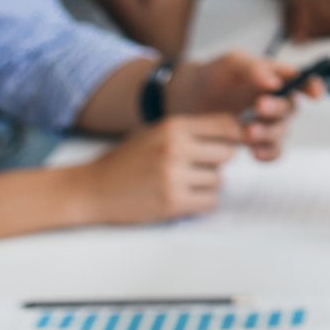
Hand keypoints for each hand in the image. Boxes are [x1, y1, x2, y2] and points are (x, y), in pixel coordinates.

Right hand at [77, 115, 237, 224]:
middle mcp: (175, 149)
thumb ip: (191, 131)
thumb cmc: (128, 160)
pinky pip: (210, 202)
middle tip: (201, 167)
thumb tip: (234, 132)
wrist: (94, 189)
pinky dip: (203, 202)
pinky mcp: (172, 203)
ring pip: (220, 180)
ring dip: (209, 184)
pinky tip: (186, 197)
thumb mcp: (157, 132)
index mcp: (173, 126)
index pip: (225, 125)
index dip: (235, 135)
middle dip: (218, 162)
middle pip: (227, 154)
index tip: (234, 143)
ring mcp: (173, 177)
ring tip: (186, 183)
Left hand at [169, 50, 313, 160]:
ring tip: (248, 133)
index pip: (300, 81)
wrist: (183, 103)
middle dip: (277, 109)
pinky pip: (273, 152)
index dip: (312, 86)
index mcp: (273, 76)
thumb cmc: (209, 76)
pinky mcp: (256, 143)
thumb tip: (275, 81)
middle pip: (290, 108)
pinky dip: (267, 154)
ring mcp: (265, 123)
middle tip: (259, 107)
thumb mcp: (228, 63)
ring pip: (282, 132)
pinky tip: (254, 153)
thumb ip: (252, 67)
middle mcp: (274, 100)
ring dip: (270, 134)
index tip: (314, 95)